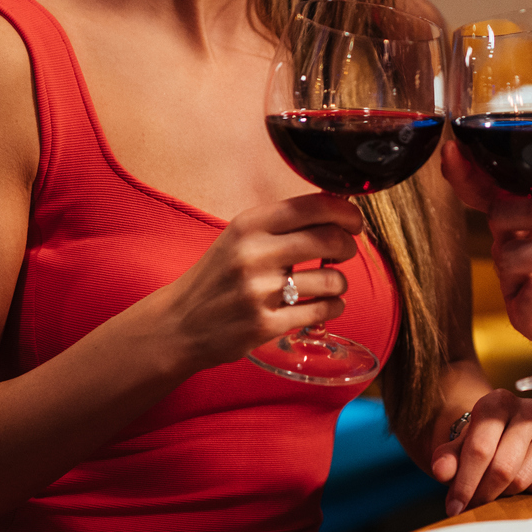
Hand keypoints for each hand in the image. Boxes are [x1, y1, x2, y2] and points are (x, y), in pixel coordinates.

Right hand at [155, 195, 364, 373]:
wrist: (178, 323)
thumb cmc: (218, 277)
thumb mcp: (240, 238)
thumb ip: (282, 224)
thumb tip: (336, 210)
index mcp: (249, 225)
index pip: (314, 206)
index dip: (346, 212)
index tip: (353, 222)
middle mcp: (253, 254)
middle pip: (330, 239)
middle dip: (348, 246)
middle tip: (344, 252)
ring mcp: (259, 291)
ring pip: (332, 279)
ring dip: (340, 282)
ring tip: (328, 284)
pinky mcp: (265, 325)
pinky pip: (322, 311)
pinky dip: (332, 307)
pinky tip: (324, 305)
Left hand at [429, 389, 531, 516]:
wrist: (508, 433)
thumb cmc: (481, 440)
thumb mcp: (458, 446)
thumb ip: (447, 458)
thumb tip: (441, 470)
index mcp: (498, 401)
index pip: (480, 449)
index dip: (464, 483)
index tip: (454, 506)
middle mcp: (530, 409)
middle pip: (503, 467)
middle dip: (483, 493)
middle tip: (472, 505)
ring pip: (523, 479)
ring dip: (504, 493)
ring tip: (495, 488)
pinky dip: (529, 491)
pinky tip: (521, 479)